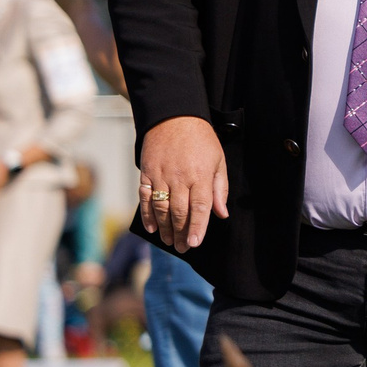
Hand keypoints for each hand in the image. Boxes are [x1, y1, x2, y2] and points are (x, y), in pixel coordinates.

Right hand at [138, 117, 228, 250]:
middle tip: (182, 248)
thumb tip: (221, 214)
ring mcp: (161, 175)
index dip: (197, 227)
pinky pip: (145, 197)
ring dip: (164, 227)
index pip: (200, 207)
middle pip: (179, 211)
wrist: (174, 118)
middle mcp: (180, 177)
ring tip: (168, 241)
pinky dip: (147, 214)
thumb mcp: (219, 161)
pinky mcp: (146, 173)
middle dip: (180, 233)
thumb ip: (220, 189)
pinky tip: (151, 227)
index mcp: (201, 175)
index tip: (194, 244)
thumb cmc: (202, 140)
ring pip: (161, 207)